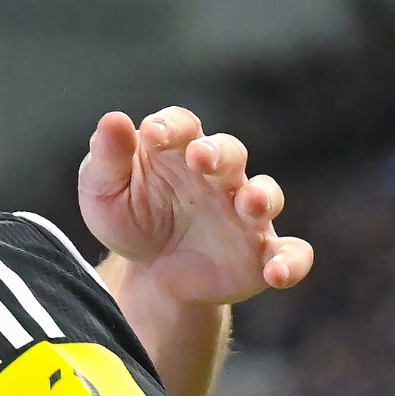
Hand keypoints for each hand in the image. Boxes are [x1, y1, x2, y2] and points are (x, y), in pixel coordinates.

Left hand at [78, 106, 311, 308]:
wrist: (151, 276)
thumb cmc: (128, 219)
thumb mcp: (103, 190)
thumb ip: (108, 156)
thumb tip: (114, 119)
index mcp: (178, 151)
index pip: (182, 125)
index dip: (171, 126)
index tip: (152, 135)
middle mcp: (218, 176)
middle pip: (229, 152)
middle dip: (218, 153)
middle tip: (200, 158)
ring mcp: (243, 213)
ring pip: (265, 194)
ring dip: (263, 196)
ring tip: (251, 203)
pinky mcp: (260, 252)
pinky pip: (289, 253)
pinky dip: (290, 262)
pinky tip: (276, 273)